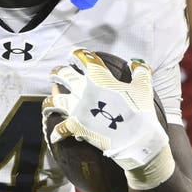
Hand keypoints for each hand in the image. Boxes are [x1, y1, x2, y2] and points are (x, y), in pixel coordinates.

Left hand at [43, 49, 171, 186]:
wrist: (136, 137)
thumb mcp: (144, 87)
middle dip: (57, 72)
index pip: (84, 59)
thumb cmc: (140, 110)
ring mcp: (77, 109)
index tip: (75, 54)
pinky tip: (55, 136)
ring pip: (54, 101)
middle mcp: (83, 90)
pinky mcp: (75, 126)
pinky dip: (57, 133)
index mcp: (98, 77)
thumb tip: (136, 63)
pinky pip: (61, 129)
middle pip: (63, 75)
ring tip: (47, 103)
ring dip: (49, 101)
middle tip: (55, 73)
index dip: (78, 54)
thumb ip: (140, 72)